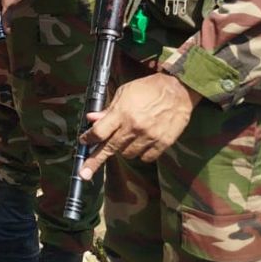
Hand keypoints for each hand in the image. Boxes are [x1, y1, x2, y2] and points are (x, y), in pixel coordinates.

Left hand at [78, 73, 201, 179]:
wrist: (177, 90)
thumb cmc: (148, 89)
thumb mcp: (123, 93)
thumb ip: (108, 109)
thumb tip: (91, 118)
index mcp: (122, 113)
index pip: (99, 132)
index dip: (88, 139)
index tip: (83, 143)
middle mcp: (134, 127)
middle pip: (110, 148)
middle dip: (95, 161)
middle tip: (85, 173)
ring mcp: (149, 137)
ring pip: (127, 155)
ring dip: (123, 150)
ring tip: (128, 138)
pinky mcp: (163, 143)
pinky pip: (146, 158)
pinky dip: (141, 154)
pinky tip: (143, 143)